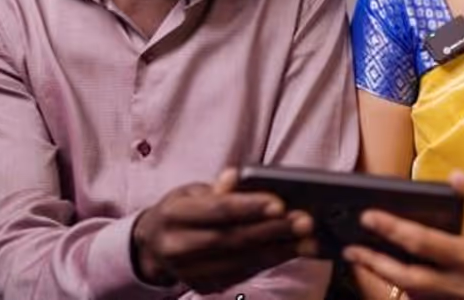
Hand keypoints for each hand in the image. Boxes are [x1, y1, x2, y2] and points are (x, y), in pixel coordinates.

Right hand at [131, 169, 316, 292]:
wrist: (155, 246)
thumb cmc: (181, 211)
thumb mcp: (191, 191)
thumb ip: (217, 188)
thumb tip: (235, 177)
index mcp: (173, 215)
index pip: (217, 211)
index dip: (250, 208)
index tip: (280, 203)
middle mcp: (177, 247)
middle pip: (232, 239)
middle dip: (272, 231)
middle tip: (304, 222)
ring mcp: (190, 272)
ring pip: (241, 261)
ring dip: (279, 250)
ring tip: (308, 240)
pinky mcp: (204, 286)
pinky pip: (243, 274)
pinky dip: (270, 262)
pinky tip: (293, 251)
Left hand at [343, 172, 463, 299]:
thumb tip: (456, 177)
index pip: (422, 244)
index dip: (393, 230)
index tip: (367, 217)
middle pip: (410, 278)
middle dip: (377, 264)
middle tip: (351, 250)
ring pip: (414, 294)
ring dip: (385, 278)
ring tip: (360, 259)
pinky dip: (403, 289)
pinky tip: (384, 273)